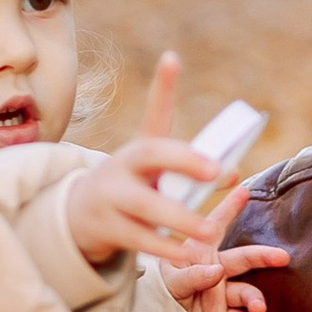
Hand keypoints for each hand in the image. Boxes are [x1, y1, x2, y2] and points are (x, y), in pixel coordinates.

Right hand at [66, 55, 250, 272]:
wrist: (78, 218)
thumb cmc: (133, 192)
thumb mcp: (157, 178)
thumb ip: (191, 173)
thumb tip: (233, 174)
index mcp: (140, 149)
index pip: (154, 114)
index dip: (163, 86)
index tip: (172, 58)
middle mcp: (122, 166)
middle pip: (150, 155)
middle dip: (183, 160)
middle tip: (215, 169)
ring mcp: (110, 196)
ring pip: (145, 206)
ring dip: (179, 219)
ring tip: (210, 231)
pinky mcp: (106, 228)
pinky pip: (139, 239)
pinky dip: (165, 248)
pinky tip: (188, 254)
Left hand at [161, 173, 290, 311]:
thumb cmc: (162, 293)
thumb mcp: (172, 281)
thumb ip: (193, 275)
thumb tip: (218, 270)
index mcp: (200, 253)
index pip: (216, 226)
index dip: (229, 207)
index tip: (244, 189)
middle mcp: (216, 269)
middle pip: (244, 258)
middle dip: (264, 257)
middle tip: (282, 257)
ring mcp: (221, 294)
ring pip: (245, 293)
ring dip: (255, 300)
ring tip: (258, 308)